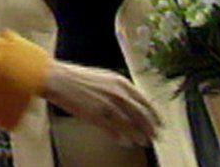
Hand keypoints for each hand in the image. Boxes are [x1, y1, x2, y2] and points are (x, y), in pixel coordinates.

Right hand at [43, 61, 160, 146]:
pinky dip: (121, 137)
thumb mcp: (105, 77)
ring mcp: (107, 105)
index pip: (144, 101)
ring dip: (138, 135)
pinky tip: (125, 142)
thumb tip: (130, 101)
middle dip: (150, 127)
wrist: (59, 79)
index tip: (159, 122)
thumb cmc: (79, 78)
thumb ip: (119, 88)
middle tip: (155, 136)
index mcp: (121, 82)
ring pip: (129, 124)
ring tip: (143, 142)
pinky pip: (113, 130)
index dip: (154, 114)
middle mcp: (117, 93)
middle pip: (140, 114)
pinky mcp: (95, 116)